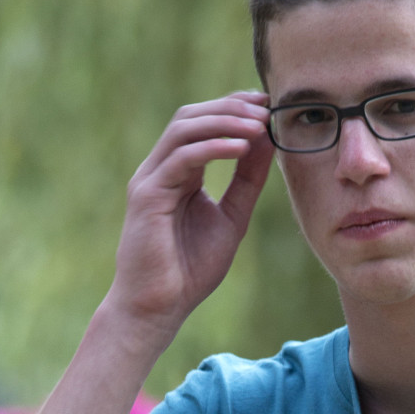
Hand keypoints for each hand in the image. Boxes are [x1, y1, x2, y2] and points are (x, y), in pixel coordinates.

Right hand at [108, 92, 273, 338]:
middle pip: (191, 116)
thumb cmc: (190, 269)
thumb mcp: (231, 218)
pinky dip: (212, 148)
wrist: (158, 308)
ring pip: (183, 129)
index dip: (234, 109)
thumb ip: (246, 181)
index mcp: (179, 172)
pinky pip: (181, 158)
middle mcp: (160, 169)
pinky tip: (241, 148)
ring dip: (223, 121)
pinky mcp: (147, 195)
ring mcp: (150, 179)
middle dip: (230, 107)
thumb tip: (266, 141)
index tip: (267, 105)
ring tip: (258, 124)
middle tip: (265, 107)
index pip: (203, 124)